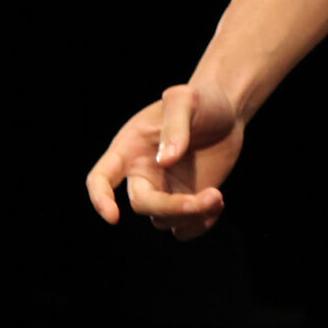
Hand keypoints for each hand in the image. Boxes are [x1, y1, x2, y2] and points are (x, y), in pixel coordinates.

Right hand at [82, 81, 246, 239]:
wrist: (226, 111)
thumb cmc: (200, 100)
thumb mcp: (186, 100)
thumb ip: (175, 126)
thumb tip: (165, 161)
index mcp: (129, 149)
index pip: (101, 178)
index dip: (100, 198)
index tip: (114, 217)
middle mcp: (142, 174)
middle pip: (142, 204)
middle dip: (173, 207)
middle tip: (212, 195)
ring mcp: (163, 190)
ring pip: (163, 220)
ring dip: (192, 214)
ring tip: (217, 195)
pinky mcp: (185, 202)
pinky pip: (182, 228)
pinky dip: (199, 225)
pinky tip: (216, 204)